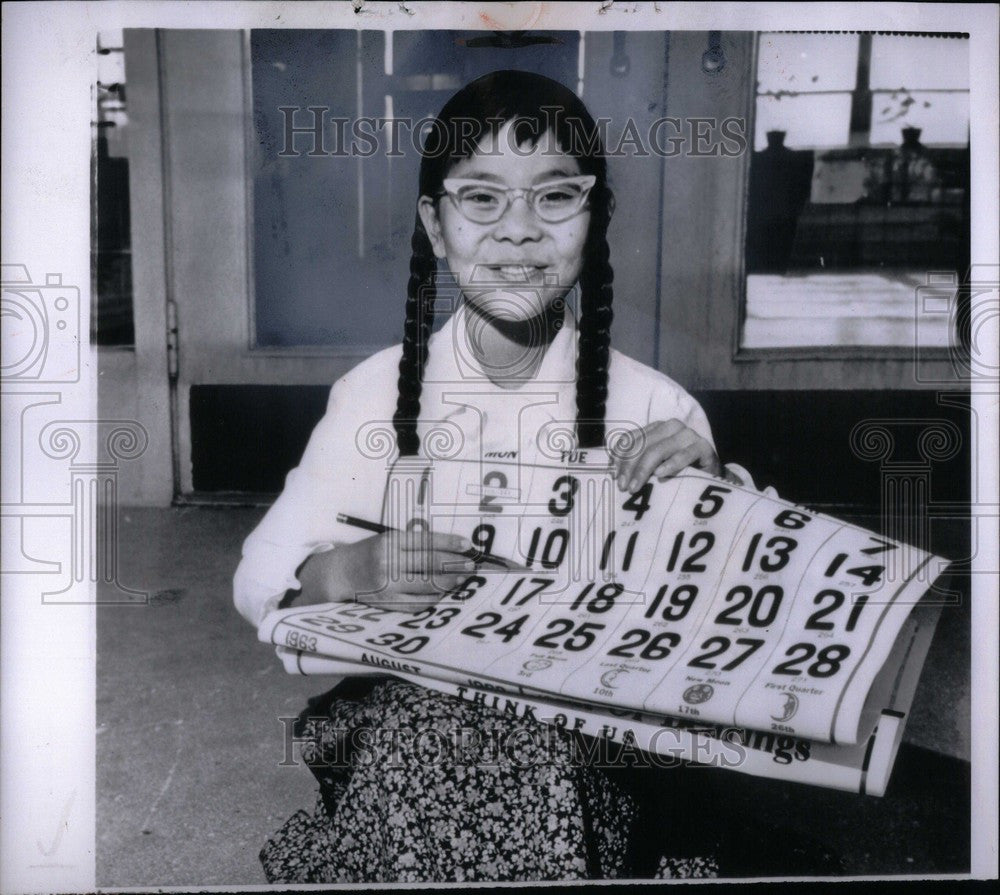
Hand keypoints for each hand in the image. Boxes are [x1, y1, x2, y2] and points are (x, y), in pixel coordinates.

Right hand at [297, 530, 476, 611]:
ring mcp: (388, 584)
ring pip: (427, 585)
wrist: (340, 573)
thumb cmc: (369, 553)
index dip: (450, 543)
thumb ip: (412, 543)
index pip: (427, 541)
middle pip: (430, 563)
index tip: (467, 545)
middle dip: (455, 564)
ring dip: (449, 582)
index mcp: (390, 541)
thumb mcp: (387, 540)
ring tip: (461, 579)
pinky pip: (417, 603)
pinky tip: (443, 594)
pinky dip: (433, 599)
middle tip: (471, 566)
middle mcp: (389, 561)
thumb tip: (448, 549)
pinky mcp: (386, 602)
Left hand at [610, 419, 721, 492]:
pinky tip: (660, 476)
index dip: (620, 457)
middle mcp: (671, 427)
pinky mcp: (703, 447)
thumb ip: (638, 463)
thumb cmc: (679, 470)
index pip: (632, 438)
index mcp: (657, 428)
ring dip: (644, 469)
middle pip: (643, 444)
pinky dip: (670, 465)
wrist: (711, 475)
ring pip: (659, 449)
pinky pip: (684, 455)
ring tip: (636, 487)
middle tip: (624, 487)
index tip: (615, 476)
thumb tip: (615, 471)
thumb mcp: (656, 465)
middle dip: (630, 467)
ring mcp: (688, 435)